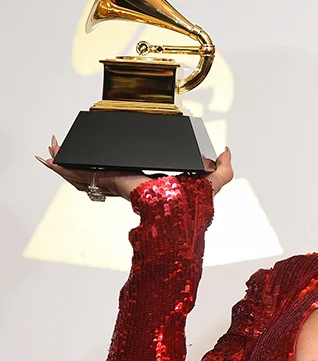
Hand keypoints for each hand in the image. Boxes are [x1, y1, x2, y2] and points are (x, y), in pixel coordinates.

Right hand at [36, 136, 233, 200]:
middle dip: (78, 161)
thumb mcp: (213, 181)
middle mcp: (127, 183)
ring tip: (50, 149)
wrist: (177, 213)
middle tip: (63, 147)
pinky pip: (80, 175)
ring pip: (84, 173)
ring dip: (65, 161)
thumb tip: (226, 151)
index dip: (110, 160)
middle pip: (98, 171)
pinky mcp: (109, 180)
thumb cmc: (193, 206)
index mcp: (147, 182)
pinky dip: (63, 166)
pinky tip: (49, 157)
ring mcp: (115, 182)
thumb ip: (223, 168)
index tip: (100, 150)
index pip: (124, 170)